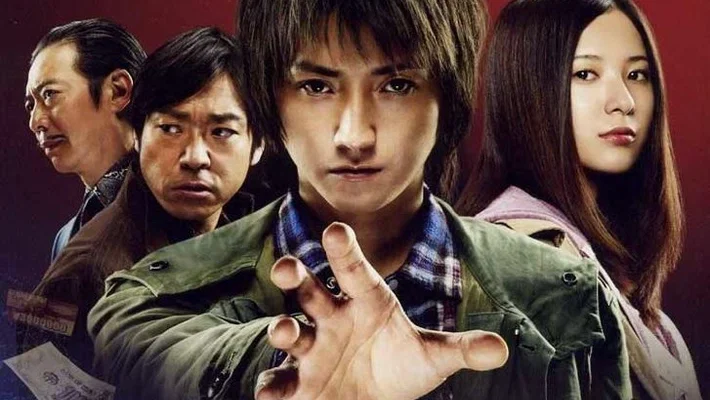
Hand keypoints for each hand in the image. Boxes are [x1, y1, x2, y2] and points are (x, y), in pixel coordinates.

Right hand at [255, 222, 507, 399]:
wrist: (375, 399)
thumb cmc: (400, 366)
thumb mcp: (433, 358)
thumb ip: (462, 349)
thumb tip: (501, 349)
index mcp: (365, 302)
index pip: (355, 271)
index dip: (345, 251)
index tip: (334, 230)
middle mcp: (333, 318)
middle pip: (310, 290)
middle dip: (296, 276)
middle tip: (286, 266)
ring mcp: (313, 349)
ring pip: (290, 330)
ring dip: (283, 329)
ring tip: (287, 331)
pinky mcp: (298, 383)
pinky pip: (279, 381)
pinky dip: (272, 387)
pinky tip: (271, 395)